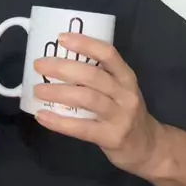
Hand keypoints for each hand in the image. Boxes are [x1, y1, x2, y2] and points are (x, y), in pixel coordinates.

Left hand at [34, 32, 162, 176]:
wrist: (149, 148)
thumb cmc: (126, 113)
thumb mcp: (121, 90)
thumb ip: (99, 78)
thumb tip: (59, 64)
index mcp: (126, 77)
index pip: (108, 54)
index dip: (85, 43)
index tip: (62, 38)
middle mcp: (125, 94)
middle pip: (93, 76)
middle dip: (63, 68)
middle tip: (39, 65)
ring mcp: (120, 116)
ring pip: (86, 99)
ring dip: (58, 93)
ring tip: (37, 90)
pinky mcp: (111, 137)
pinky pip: (82, 128)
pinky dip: (60, 122)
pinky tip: (42, 116)